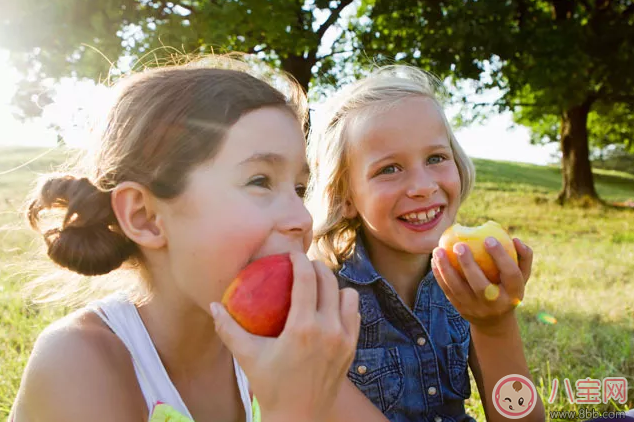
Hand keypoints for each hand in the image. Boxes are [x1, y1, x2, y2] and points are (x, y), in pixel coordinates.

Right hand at [210, 251, 360, 421]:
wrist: (300, 418)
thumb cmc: (271, 387)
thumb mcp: (247, 357)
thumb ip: (228, 329)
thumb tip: (213, 305)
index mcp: (304, 328)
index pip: (307, 279)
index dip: (300, 260)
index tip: (292, 255)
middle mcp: (329, 330)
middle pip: (330, 281)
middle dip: (318, 267)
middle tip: (304, 265)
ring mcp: (345, 339)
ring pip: (348, 295)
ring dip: (334, 286)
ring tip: (319, 286)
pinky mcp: (352, 348)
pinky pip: (354, 315)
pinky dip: (344, 305)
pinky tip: (329, 307)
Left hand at [431, 237, 532, 331]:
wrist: (494, 321)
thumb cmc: (508, 288)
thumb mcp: (521, 276)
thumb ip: (523, 257)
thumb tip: (514, 239)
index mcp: (514, 293)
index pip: (510, 274)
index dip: (500, 256)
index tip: (488, 238)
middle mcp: (496, 304)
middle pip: (481, 286)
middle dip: (468, 265)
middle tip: (459, 245)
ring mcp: (476, 309)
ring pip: (459, 289)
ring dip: (446, 269)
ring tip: (438, 250)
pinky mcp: (461, 309)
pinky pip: (448, 291)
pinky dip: (439, 275)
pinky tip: (434, 259)